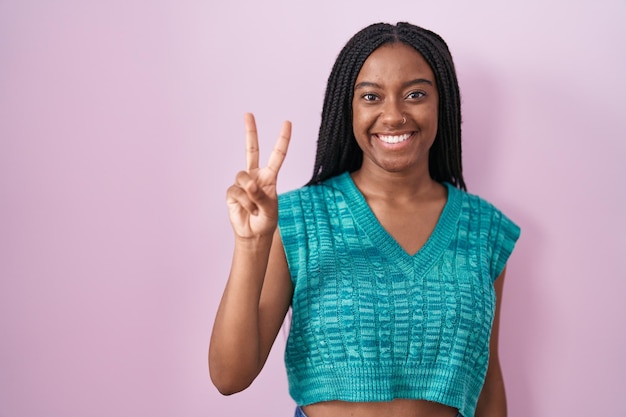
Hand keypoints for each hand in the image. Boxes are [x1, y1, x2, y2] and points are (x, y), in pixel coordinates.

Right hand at [226, 113, 290, 238]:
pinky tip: (249, 211)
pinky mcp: (232, 192)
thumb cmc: (266, 220)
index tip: (287, 123)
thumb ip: (261, 196)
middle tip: (248, 114)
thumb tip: (249, 184)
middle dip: (250, 132)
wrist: (254, 234)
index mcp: (270, 177)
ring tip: (255, 207)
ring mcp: (242, 183)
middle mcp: (255, 176)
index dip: (282, 139)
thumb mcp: (270, 209)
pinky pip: (236, 191)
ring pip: (242, 176)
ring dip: (250, 193)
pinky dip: (244, 202)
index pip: (277, 155)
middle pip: (251, 149)